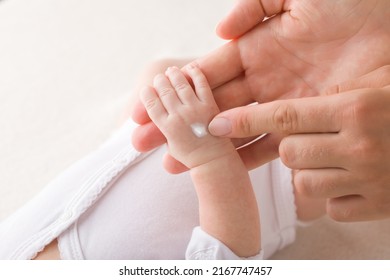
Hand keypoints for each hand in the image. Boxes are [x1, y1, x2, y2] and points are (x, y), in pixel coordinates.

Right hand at [132, 0, 389, 172]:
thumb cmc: (355, 4)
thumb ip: (255, 5)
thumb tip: (219, 32)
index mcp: (256, 50)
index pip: (204, 74)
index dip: (173, 91)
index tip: (145, 107)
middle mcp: (262, 82)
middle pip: (207, 107)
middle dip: (174, 124)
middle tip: (142, 142)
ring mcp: (280, 107)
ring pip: (230, 132)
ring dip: (199, 147)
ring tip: (169, 163)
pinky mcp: (302, 127)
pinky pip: (267, 146)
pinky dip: (241, 159)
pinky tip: (214, 169)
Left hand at [208, 66, 389, 221]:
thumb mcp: (376, 86)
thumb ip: (331, 96)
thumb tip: (282, 110)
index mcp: (358, 108)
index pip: (285, 115)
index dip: (244, 119)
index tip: (216, 124)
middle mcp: (361, 145)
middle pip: (289, 153)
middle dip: (289, 147)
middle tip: (309, 140)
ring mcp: (369, 180)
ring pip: (304, 182)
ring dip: (309, 172)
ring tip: (332, 160)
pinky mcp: (377, 207)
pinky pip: (330, 207)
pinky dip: (332, 197)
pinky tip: (349, 182)